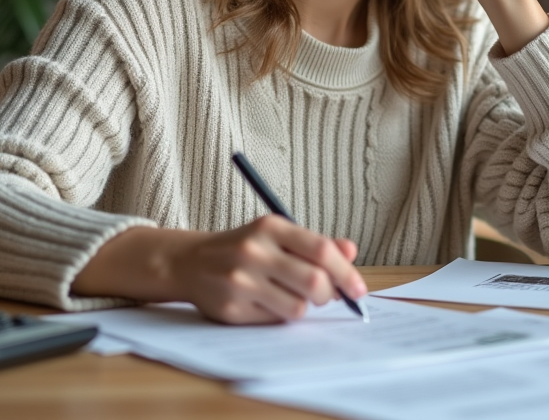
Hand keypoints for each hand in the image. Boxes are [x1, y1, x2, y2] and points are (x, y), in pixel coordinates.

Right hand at [72, 219, 366, 324]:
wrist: (190, 262)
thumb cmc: (245, 247)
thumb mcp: (278, 235)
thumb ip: (315, 243)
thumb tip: (351, 252)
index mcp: (271, 227)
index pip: (321, 250)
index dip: (346, 272)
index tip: (358, 289)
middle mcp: (254, 251)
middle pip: (314, 282)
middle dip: (330, 295)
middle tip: (327, 296)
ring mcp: (240, 281)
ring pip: (297, 307)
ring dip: (305, 307)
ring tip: (294, 297)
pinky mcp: (231, 308)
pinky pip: (274, 321)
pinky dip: (281, 315)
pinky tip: (269, 303)